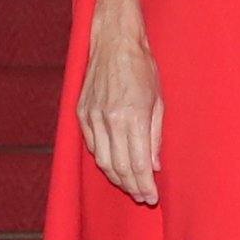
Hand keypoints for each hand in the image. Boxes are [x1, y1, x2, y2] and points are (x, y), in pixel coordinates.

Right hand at [79, 4, 160, 204]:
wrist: (114, 42)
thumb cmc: (142, 67)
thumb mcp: (159, 101)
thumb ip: (156, 136)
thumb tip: (155, 165)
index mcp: (133, 117)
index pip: (139, 164)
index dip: (146, 185)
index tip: (152, 197)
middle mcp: (110, 120)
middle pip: (119, 168)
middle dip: (132, 187)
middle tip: (143, 197)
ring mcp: (92, 117)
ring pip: (102, 161)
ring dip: (116, 178)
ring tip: (130, 186)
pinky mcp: (81, 113)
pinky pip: (91, 146)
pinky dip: (102, 160)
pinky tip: (113, 166)